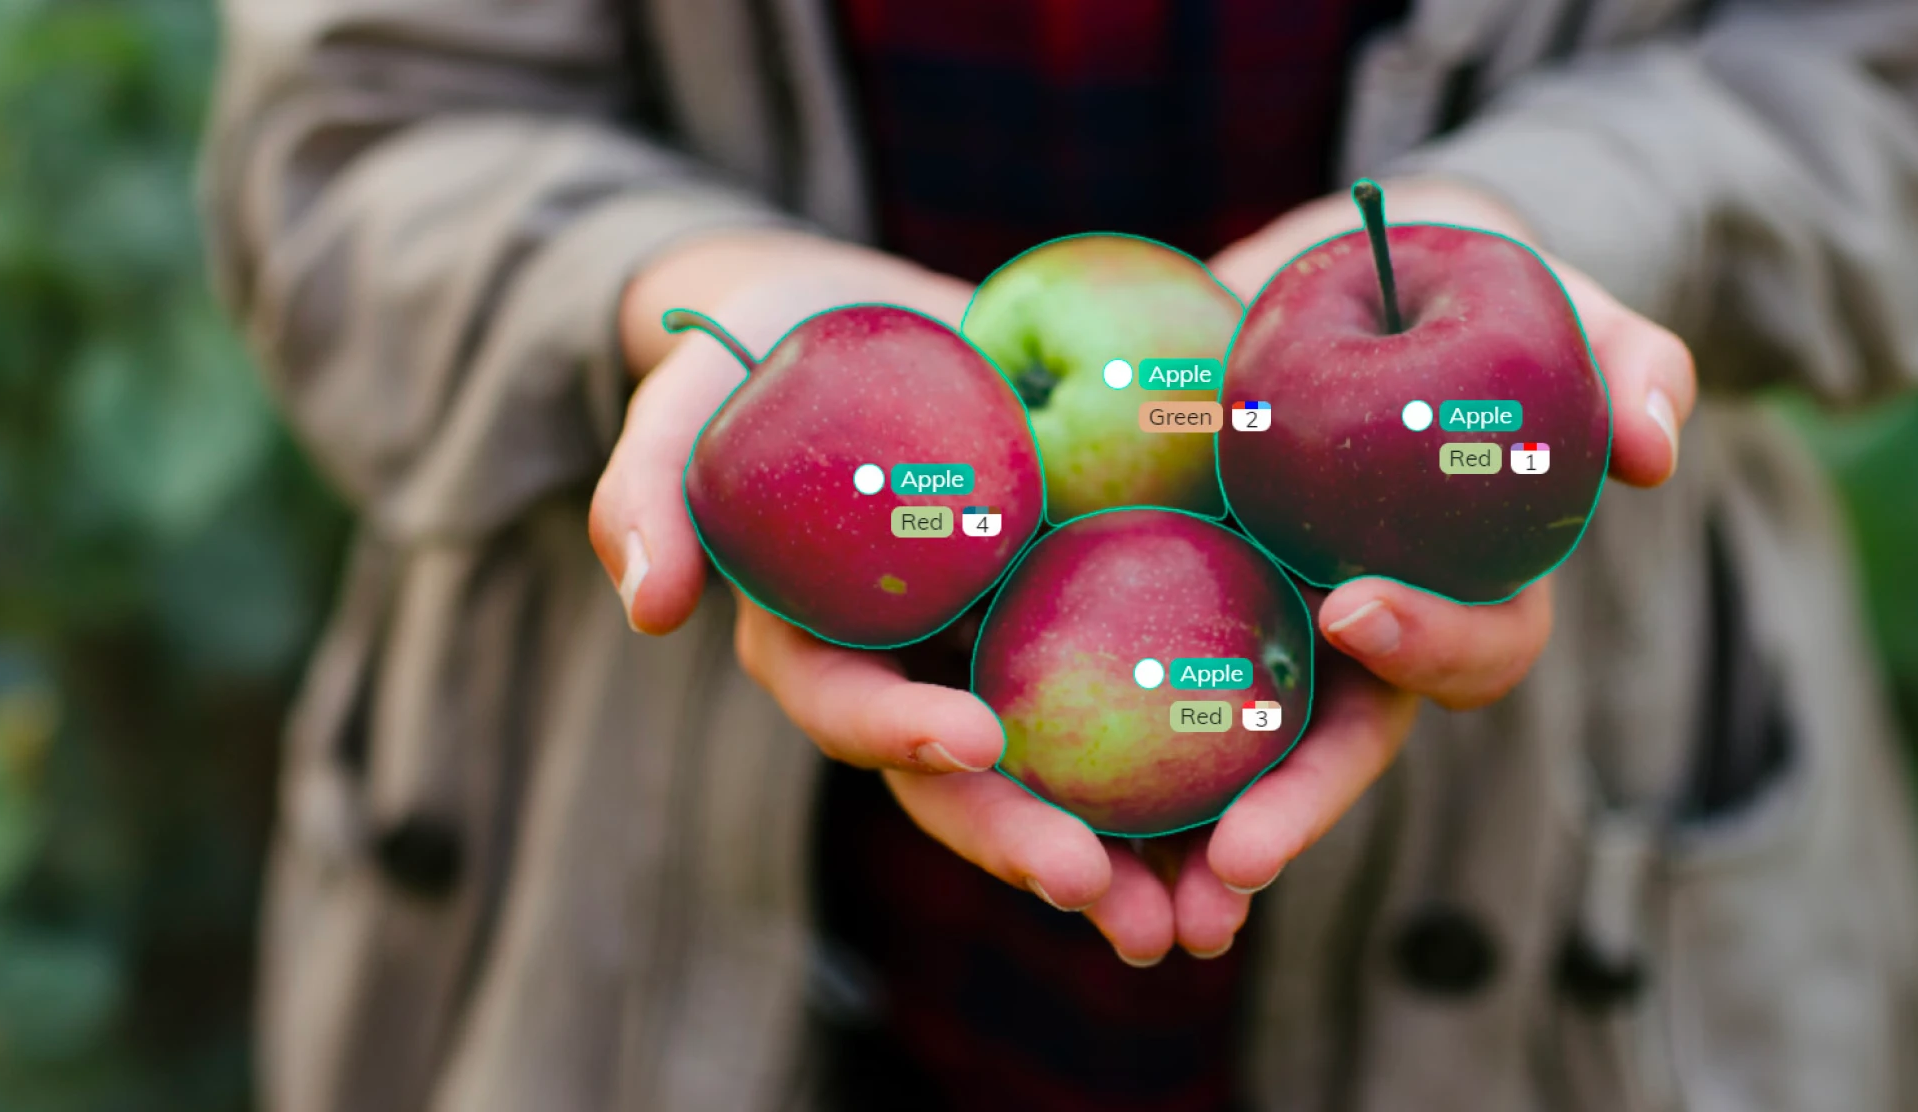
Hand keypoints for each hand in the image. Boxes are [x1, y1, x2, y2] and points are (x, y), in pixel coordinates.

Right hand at [590, 232, 1181, 958]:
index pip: (847, 705)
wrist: (877, 312)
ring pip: (1060, 777)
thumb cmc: (767, 343)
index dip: (899, 733)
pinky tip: (1269, 811)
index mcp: (817, 639)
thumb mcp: (693, 388)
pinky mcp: (1084, 620)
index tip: (974, 740)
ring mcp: (1002, 653)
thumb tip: (648, 610)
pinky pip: (1138, 704)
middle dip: (1023, 844)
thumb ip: (651, 484)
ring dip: (1124, 857)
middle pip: (963, 780)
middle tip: (1099, 893)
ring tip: (1200, 917)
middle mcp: (913, 668)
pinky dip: (1196, 768)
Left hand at [1148, 179, 1697, 956]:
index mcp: (1465, 584)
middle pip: (1344, 745)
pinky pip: (1143, 701)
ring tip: (1145, 908)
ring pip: (1245, 762)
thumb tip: (1656, 456)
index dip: (1426, 640)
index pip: (1467, 645)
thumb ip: (1626, 362)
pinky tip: (1040, 814)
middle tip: (1232, 856)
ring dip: (1198, 842)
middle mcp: (1367, 632)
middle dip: (1297, 809)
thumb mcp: (1556, 300)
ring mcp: (1275, 627)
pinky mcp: (1180, 603)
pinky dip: (1103, 770)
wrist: (1348, 263)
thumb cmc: (1474, 286)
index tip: (1354, 608)